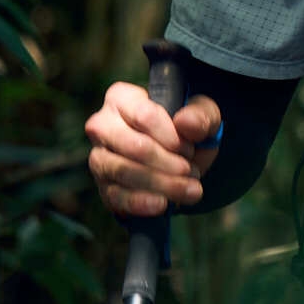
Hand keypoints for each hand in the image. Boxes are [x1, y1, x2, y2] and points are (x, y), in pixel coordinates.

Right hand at [84, 80, 223, 216]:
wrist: (183, 160)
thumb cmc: (188, 128)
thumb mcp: (203, 115)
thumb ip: (200, 115)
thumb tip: (185, 123)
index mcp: (122, 98)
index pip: (143, 114)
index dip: (170, 136)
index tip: (190, 148)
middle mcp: (102, 125)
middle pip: (133, 146)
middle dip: (167, 163)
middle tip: (192, 172)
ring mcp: (99, 157)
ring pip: (123, 172)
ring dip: (161, 184)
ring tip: (190, 190)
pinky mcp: (103, 186)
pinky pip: (116, 196)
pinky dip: (141, 203)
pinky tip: (162, 205)